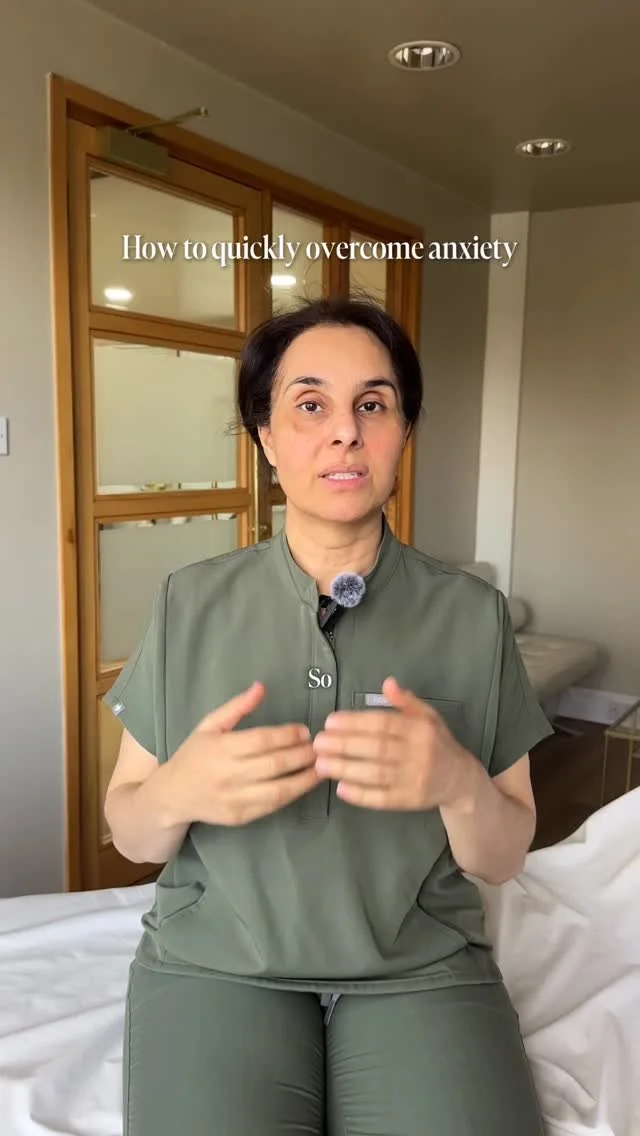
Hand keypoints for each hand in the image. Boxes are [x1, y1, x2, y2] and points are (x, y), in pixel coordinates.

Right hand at [165, 682, 320, 825]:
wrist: (172, 795)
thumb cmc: (194, 755)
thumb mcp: (209, 725)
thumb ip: (236, 707)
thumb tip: (260, 687)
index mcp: (221, 748)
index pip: (262, 740)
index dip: (288, 735)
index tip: (305, 731)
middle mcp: (228, 774)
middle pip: (275, 764)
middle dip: (303, 755)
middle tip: (320, 748)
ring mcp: (234, 798)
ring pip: (279, 789)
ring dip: (305, 778)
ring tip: (321, 767)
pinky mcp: (240, 817)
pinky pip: (272, 806)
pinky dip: (292, 795)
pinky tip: (305, 784)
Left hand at [312, 677, 474, 810]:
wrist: (460, 779)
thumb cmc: (437, 743)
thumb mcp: (427, 716)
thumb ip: (405, 701)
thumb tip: (388, 682)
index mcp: (421, 729)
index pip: (383, 723)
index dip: (355, 722)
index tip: (330, 722)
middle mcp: (419, 754)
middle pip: (376, 748)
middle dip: (343, 745)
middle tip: (318, 743)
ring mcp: (415, 779)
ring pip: (376, 774)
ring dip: (346, 769)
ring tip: (321, 764)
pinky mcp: (410, 801)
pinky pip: (382, 799)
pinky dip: (360, 795)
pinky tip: (341, 789)